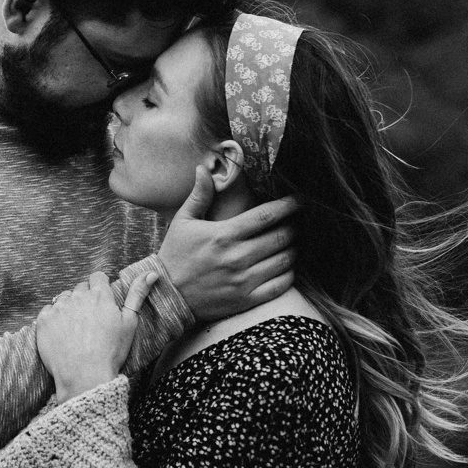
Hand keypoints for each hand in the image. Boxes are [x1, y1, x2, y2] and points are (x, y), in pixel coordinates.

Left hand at [37, 270, 157, 401]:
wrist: (85, 376)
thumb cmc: (111, 352)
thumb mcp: (130, 323)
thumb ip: (137, 295)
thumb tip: (151, 273)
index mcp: (100, 295)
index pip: (97, 277)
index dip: (100, 288)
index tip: (101, 302)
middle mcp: (78, 296)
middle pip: (80, 288)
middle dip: (84, 299)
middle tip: (90, 321)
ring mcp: (59, 307)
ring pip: (63, 298)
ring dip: (68, 308)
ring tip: (75, 329)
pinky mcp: (44, 320)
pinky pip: (47, 311)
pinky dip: (53, 319)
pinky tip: (61, 334)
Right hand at [156, 170, 298, 321]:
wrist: (166, 297)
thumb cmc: (175, 255)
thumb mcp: (183, 222)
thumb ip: (199, 195)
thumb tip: (203, 168)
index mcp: (224, 234)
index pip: (266, 216)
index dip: (288, 206)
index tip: (301, 200)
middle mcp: (237, 257)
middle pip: (280, 237)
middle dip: (294, 227)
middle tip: (299, 222)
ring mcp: (243, 280)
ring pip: (284, 261)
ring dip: (294, 249)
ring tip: (294, 242)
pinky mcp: (246, 300)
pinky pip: (280, 285)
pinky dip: (289, 274)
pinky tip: (287, 267)